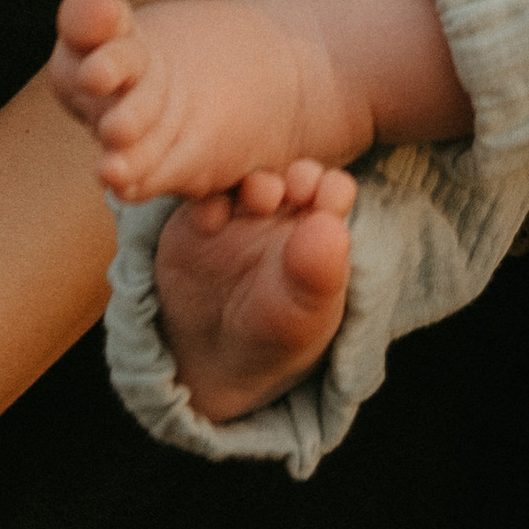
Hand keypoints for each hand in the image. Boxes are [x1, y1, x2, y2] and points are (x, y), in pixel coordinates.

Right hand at [153, 165, 356, 425]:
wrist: (217, 356)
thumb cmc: (277, 330)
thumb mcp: (303, 313)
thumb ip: (319, 273)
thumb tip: (330, 224)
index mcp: (317, 223)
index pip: (333, 189)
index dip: (331, 190)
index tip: (326, 202)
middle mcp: (281, 207)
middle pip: (291, 172)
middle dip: (295, 175)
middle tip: (293, 192)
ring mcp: (236, 210)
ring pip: (246, 176)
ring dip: (254, 182)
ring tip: (259, 198)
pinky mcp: (194, 221)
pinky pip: (199, 198)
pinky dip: (204, 201)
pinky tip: (210, 221)